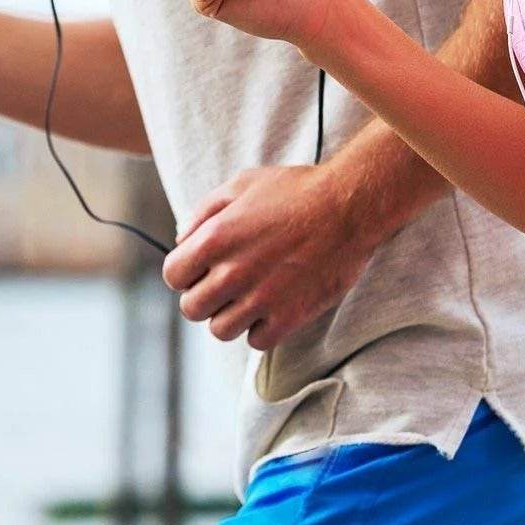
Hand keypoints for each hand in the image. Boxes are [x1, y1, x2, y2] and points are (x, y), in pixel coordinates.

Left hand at [162, 163, 376, 349]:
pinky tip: (274, 305)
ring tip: (252, 294)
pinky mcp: (288, 317)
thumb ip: (204, 211)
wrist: (351, 206)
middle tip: (230, 282)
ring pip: (221, 330)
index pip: (173, 276)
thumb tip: (182, 240)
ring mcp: (260, 299)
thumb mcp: (244, 184)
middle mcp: (232, 273)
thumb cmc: (298, 190)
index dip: (186, 272)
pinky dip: (262, 328)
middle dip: (206, 295)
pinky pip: (257, 341)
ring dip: (232, 315)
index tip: (204, 268)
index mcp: (215, 239)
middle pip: (192, 309)